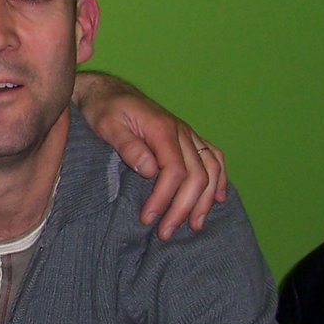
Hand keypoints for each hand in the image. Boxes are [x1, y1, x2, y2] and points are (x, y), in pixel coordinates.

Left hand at [75, 74, 227, 239]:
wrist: (108, 91)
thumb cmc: (104, 109)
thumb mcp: (108, 125)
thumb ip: (128, 146)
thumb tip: (150, 170)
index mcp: (162, 130)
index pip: (174, 170)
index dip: (164, 197)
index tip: (148, 218)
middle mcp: (182, 132)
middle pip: (196, 175)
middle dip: (183, 207)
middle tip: (165, 232)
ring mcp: (188, 135)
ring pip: (211, 169)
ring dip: (205, 200)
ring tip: (194, 225)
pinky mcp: (188, 138)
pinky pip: (213, 158)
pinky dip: (219, 179)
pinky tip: (218, 199)